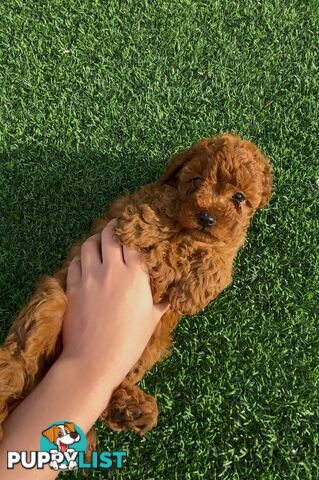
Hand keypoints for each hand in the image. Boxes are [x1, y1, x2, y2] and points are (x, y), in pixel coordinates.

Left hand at [61, 220, 167, 386]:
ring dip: (95, 240)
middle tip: (116, 228)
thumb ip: (160, 304)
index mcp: (136, 276)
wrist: (93, 360)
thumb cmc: (128, 343)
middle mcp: (113, 270)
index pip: (134, 242)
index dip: (135, 233)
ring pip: (89, 244)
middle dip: (113, 227)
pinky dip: (81, 259)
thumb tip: (170, 298)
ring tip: (99, 243)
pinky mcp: (73, 286)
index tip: (136, 229)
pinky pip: (75, 262)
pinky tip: (85, 263)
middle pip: (110, 235)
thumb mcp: (151, 321)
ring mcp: (90, 276)